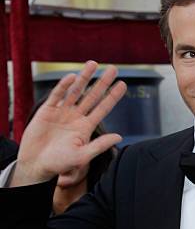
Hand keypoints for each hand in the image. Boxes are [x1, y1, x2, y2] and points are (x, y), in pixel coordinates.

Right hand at [12, 61, 126, 186]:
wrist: (36, 164)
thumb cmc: (59, 163)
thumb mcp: (82, 156)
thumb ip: (100, 145)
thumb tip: (120, 136)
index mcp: (86, 127)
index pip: (103, 108)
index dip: (112, 96)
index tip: (123, 84)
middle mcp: (76, 117)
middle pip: (92, 96)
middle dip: (103, 83)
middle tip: (114, 68)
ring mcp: (62, 112)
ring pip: (76, 91)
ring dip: (84, 78)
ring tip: (93, 64)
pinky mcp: (47, 110)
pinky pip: (57, 95)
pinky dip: (64, 86)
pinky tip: (72, 77)